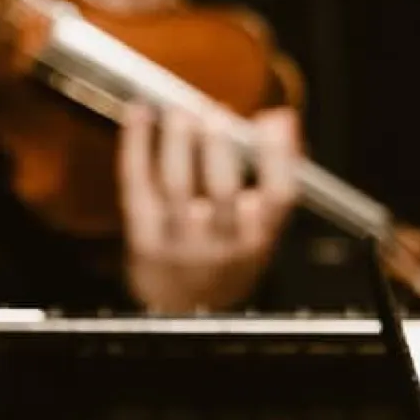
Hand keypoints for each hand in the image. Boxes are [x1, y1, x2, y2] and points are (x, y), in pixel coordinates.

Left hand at [119, 102, 298, 315]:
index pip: (278, 196)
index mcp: (257, 238)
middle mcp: (221, 242)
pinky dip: (136, 144)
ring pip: (177, 186)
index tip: (275, 118)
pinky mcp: (142, 233)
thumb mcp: (260, 227)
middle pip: (222, 191)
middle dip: (219, 148)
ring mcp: (178, 239)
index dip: (279, 155)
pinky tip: (138, 113)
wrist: (182, 308)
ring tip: (180, 111)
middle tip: (217, 113)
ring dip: (177, 143)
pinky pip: (137, 184)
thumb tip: (283, 120)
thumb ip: (274, 177)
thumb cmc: (224, 256)